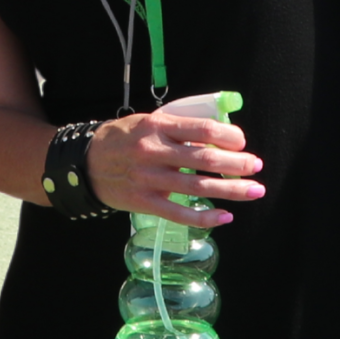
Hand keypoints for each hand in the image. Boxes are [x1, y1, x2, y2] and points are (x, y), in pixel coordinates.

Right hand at [85, 112, 264, 226]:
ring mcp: (149, 179)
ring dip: (232, 190)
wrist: (83, 163)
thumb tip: (215, 139)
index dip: (229, 136)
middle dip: (238, 164)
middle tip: (256, 166)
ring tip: (255, 190)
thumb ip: (178, 129)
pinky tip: (224, 216)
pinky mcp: (144, 201)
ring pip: (198, 186)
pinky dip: (205, 217)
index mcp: (157, 126)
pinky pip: (180, 213)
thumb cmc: (121, 139)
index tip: (241, 141)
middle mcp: (154, 152)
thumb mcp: (147, 122)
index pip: (203, 129)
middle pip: (206, 159)